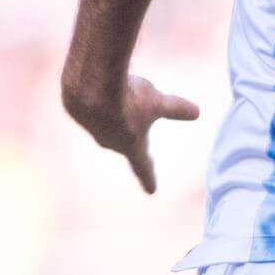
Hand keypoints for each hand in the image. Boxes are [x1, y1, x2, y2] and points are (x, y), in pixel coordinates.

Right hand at [64, 72, 199, 193]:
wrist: (90, 85)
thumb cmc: (128, 98)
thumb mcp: (157, 102)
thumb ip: (175, 109)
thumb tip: (196, 112)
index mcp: (132, 146)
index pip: (144, 165)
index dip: (149, 176)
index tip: (152, 190)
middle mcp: (111, 142)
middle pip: (125, 139)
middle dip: (130, 131)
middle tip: (135, 121)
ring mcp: (92, 127)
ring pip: (107, 119)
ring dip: (114, 109)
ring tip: (119, 92)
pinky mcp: (78, 111)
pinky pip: (92, 105)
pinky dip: (98, 96)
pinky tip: (100, 84)